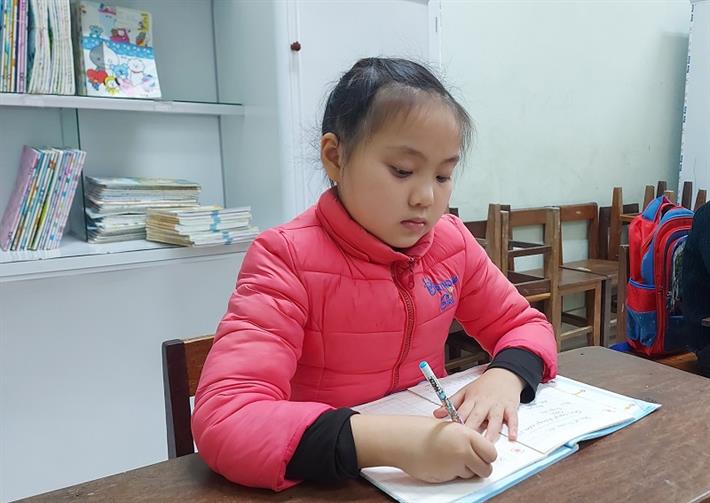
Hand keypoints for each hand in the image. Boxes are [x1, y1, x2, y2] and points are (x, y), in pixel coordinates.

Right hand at [351, 415, 496, 482]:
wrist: (402, 440)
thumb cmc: (422, 431)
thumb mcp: (449, 427)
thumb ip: (466, 438)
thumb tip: (480, 449)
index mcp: (466, 435)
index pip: (491, 452)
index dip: (488, 455)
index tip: (483, 454)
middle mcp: (463, 451)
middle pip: (486, 468)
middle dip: (480, 467)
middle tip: (471, 461)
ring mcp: (455, 466)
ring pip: (471, 474)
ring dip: (464, 470)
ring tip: (448, 457)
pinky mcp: (446, 477)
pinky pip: (456, 478)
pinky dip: (452, 473)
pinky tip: (440, 462)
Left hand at [434, 368, 523, 441]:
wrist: (503, 375)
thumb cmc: (483, 386)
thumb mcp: (466, 391)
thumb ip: (451, 403)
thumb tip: (436, 414)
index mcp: (472, 399)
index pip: (462, 412)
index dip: (457, 422)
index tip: (452, 434)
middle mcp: (484, 403)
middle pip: (477, 417)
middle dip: (472, 428)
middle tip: (468, 443)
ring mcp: (498, 406)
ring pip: (495, 419)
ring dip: (492, 431)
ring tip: (488, 444)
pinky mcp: (511, 407)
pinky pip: (513, 418)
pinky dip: (513, 427)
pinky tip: (512, 437)